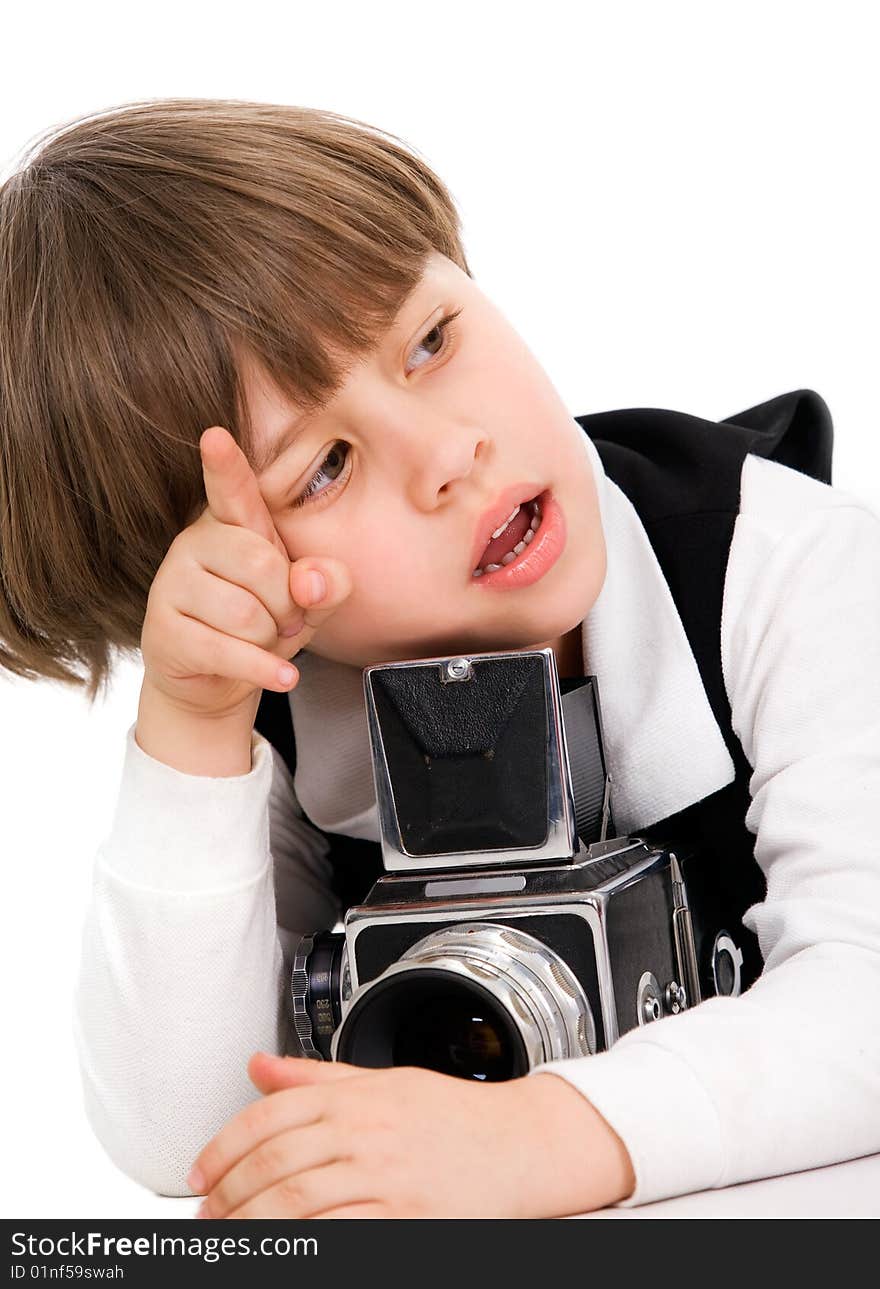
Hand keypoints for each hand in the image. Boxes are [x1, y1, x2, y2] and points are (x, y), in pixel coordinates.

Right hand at [140, 426, 351, 722]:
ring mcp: (172, 585)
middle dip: (287, 605)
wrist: (215, 680)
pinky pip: (227, 650)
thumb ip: (326, 582)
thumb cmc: (264, 622)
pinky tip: (283, 676)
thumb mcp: (308, 601)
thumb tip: (313, 582)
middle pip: (261, 565)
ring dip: (269, 640)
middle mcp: (194, 543)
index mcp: (232, 522)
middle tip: (284, 620)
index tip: (216, 437)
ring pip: (246, 615)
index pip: (231, 489)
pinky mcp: (163, 631)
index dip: (225, 465)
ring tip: (262, 641)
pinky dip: (263, 670)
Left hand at [187, 1053, 635, 1218]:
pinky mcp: (405, 1217)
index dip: (223, 1148)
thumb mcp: (384, 1080)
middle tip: (208, 1214)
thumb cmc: (456, 1115)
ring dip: (251, 1226)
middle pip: (273, 1164)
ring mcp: (384, 1175)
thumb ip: (316, 1078)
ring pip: (295, 1203)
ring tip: (230, 1237)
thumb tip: (259, 1066)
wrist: (522, 1144)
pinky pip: (337, 1232)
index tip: (202, 1173)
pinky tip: (282, 1247)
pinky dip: (302, 1243)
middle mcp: (364, 1130)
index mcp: (355, 1094)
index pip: (268, 1116)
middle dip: (228, 1195)